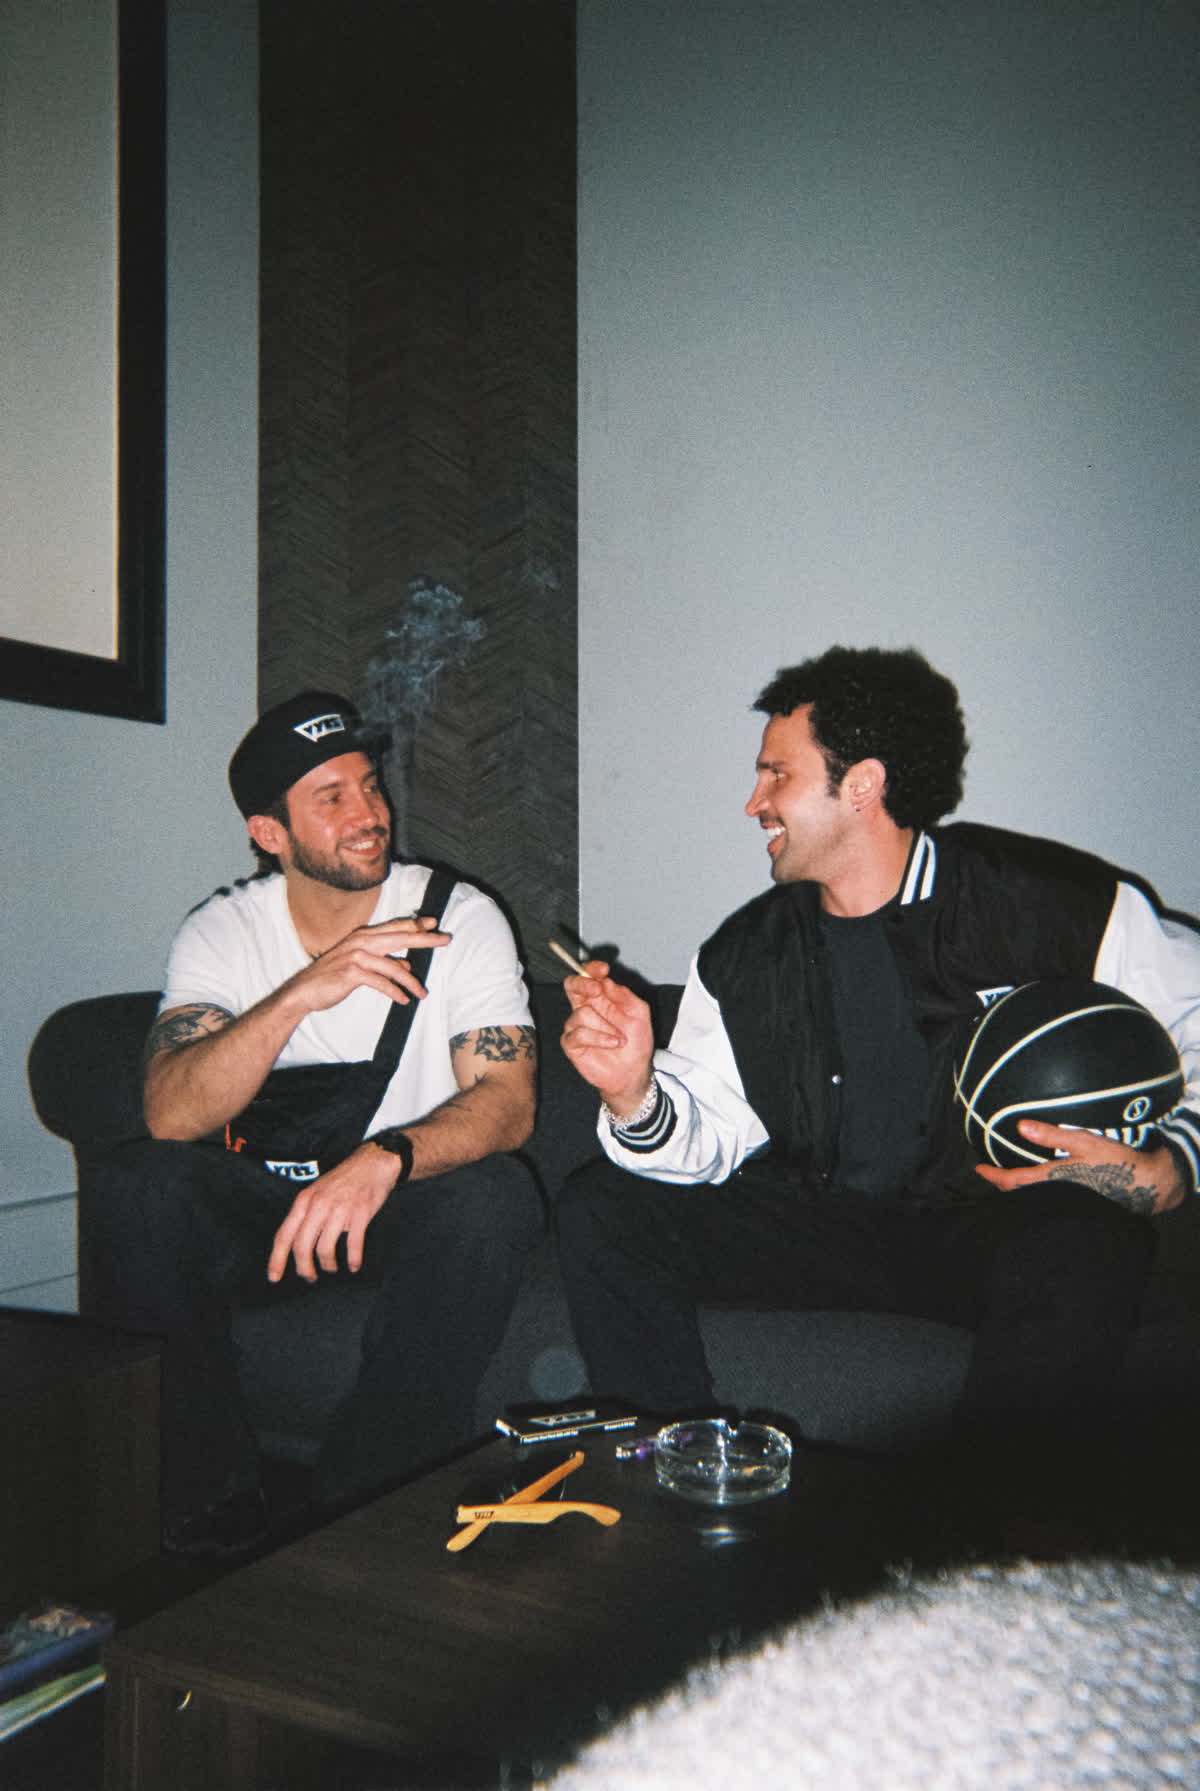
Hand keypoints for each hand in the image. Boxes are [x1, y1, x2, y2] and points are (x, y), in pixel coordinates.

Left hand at [267, 1143, 400, 1281]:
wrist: (373, 1162)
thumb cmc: (343, 1179)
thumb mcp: (316, 1191)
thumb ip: (305, 1214)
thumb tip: (295, 1245)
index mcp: (304, 1201)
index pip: (284, 1235)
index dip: (277, 1259)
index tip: (274, 1277)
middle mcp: (318, 1205)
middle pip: (302, 1246)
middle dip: (304, 1268)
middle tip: (309, 1277)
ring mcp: (340, 1209)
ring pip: (325, 1248)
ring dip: (328, 1265)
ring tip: (331, 1268)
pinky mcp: (361, 1213)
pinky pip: (353, 1244)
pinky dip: (353, 1259)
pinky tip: (353, 1265)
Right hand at [290, 914, 449, 1012]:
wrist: (304, 990)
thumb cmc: (332, 977)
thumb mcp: (360, 966)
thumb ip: (382, 962)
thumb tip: (406, 967)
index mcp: (363, 936)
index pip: (394, 927)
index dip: (415, 925)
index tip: (434, 924)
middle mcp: (361, 942)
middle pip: (400, 938)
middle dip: (425, 939)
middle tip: (445, 940)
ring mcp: (356, 956)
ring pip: (394, 965)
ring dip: (411, 982)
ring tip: (423, 993)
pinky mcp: (352, 973)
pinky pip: (381, 982)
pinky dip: (394, 992)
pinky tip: (403, 1000)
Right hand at [560, 960, 655, 1112]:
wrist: (632, 1072)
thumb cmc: (636, 1043)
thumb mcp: (639, 1015)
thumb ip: (625, 996)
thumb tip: (607, 982)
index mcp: (601, 998)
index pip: (589, 976)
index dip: (592, 969)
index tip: (603, 969)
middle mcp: (586, 1008)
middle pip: (572, 986)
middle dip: (582, 983)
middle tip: (596, 989)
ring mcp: (576, 1026)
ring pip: (582, 1013)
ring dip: (605, 1026)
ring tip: (620, 1039)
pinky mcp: (571, 1043)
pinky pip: (579, 1033)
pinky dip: (599, 1038)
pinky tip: (612, 1044)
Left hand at [975, 1119, 1185, 1215]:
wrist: (1147, 1185)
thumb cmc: (1116, 1162)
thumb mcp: (1083, 1141)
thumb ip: (1051, 1135)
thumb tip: (1020, 1127)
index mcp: (1052, 1180)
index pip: (1012, 1181)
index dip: (992, 1176)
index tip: (978, 1169)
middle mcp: (1055, 1195)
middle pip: (1019, 1194)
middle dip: (1002, 1185)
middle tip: (990, 1174)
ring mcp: (1066, 1202)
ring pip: (1034, 1198)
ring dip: (1019, 1189)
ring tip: (1009, 1179)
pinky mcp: (1078, 1204)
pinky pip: (1049, 1199)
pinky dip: (1037, 1192)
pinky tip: (1041, 1184)